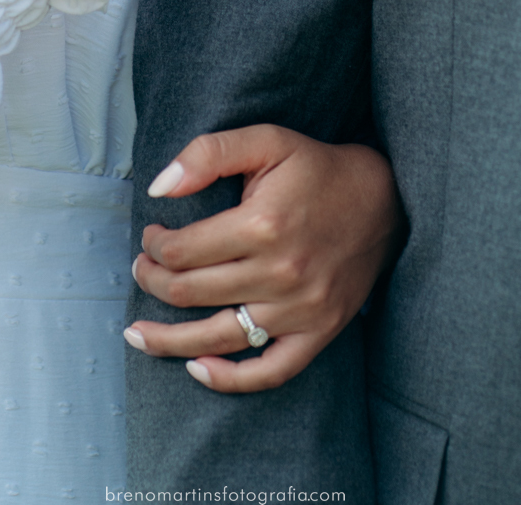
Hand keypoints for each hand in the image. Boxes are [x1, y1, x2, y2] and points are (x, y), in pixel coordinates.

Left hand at [125, 126, 404, 393]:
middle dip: (153, 282)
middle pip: (191, 294)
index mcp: (262, 225)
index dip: (154, 246)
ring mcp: (300, 309)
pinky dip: (229, 379)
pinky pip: (269, 370)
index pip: (183, 251)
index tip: (151, 237)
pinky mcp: (319, 331)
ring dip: (168, 340)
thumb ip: (208, 154)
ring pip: (217, 338)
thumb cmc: (316, 167)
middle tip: (142, 270)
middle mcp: (279, 273)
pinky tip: (197, 370)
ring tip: (137, 334)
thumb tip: (158, 187)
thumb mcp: (266, 140)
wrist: (383, 199)